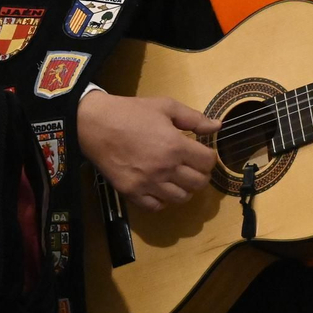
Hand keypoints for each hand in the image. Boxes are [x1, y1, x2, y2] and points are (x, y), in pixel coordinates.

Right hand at [77, 92, 220, 212]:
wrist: (94, 124)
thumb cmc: (132, 112)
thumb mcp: (166, 107)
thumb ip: (194, 118)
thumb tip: (217, 127)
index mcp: (176, 146)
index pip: (208, 162)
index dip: (209, 157)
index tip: (202, 154)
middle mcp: (165, 168)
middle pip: (198, 183)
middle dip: (200, 175)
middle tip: (193, 168)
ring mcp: (148, 183)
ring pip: (180, 198)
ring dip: (184, 189)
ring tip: (178, 178)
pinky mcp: (131, 192)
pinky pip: (156, 206)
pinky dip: (162, 200)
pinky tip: (160, 188)